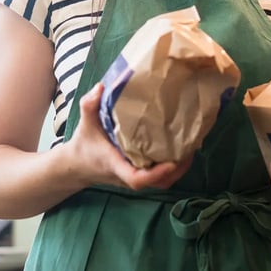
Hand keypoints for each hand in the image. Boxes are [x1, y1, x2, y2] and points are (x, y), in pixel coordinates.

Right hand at [69, 83, 192, 190]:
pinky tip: (181, 147)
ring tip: (191, 145)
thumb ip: (90, 105)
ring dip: (179, 168)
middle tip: (193, 146)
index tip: (172, 162)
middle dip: (178, 169)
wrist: (77, 165)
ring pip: (162, 182)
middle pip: (159, 183)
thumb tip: (101, 87)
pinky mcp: (139, 173)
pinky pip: (160, 177)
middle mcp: (129, 175)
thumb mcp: (85, 122)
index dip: (156, 173)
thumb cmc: (84, 144)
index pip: (137, 179)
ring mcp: (135, 176)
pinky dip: (173, 167)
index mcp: (116, 165)